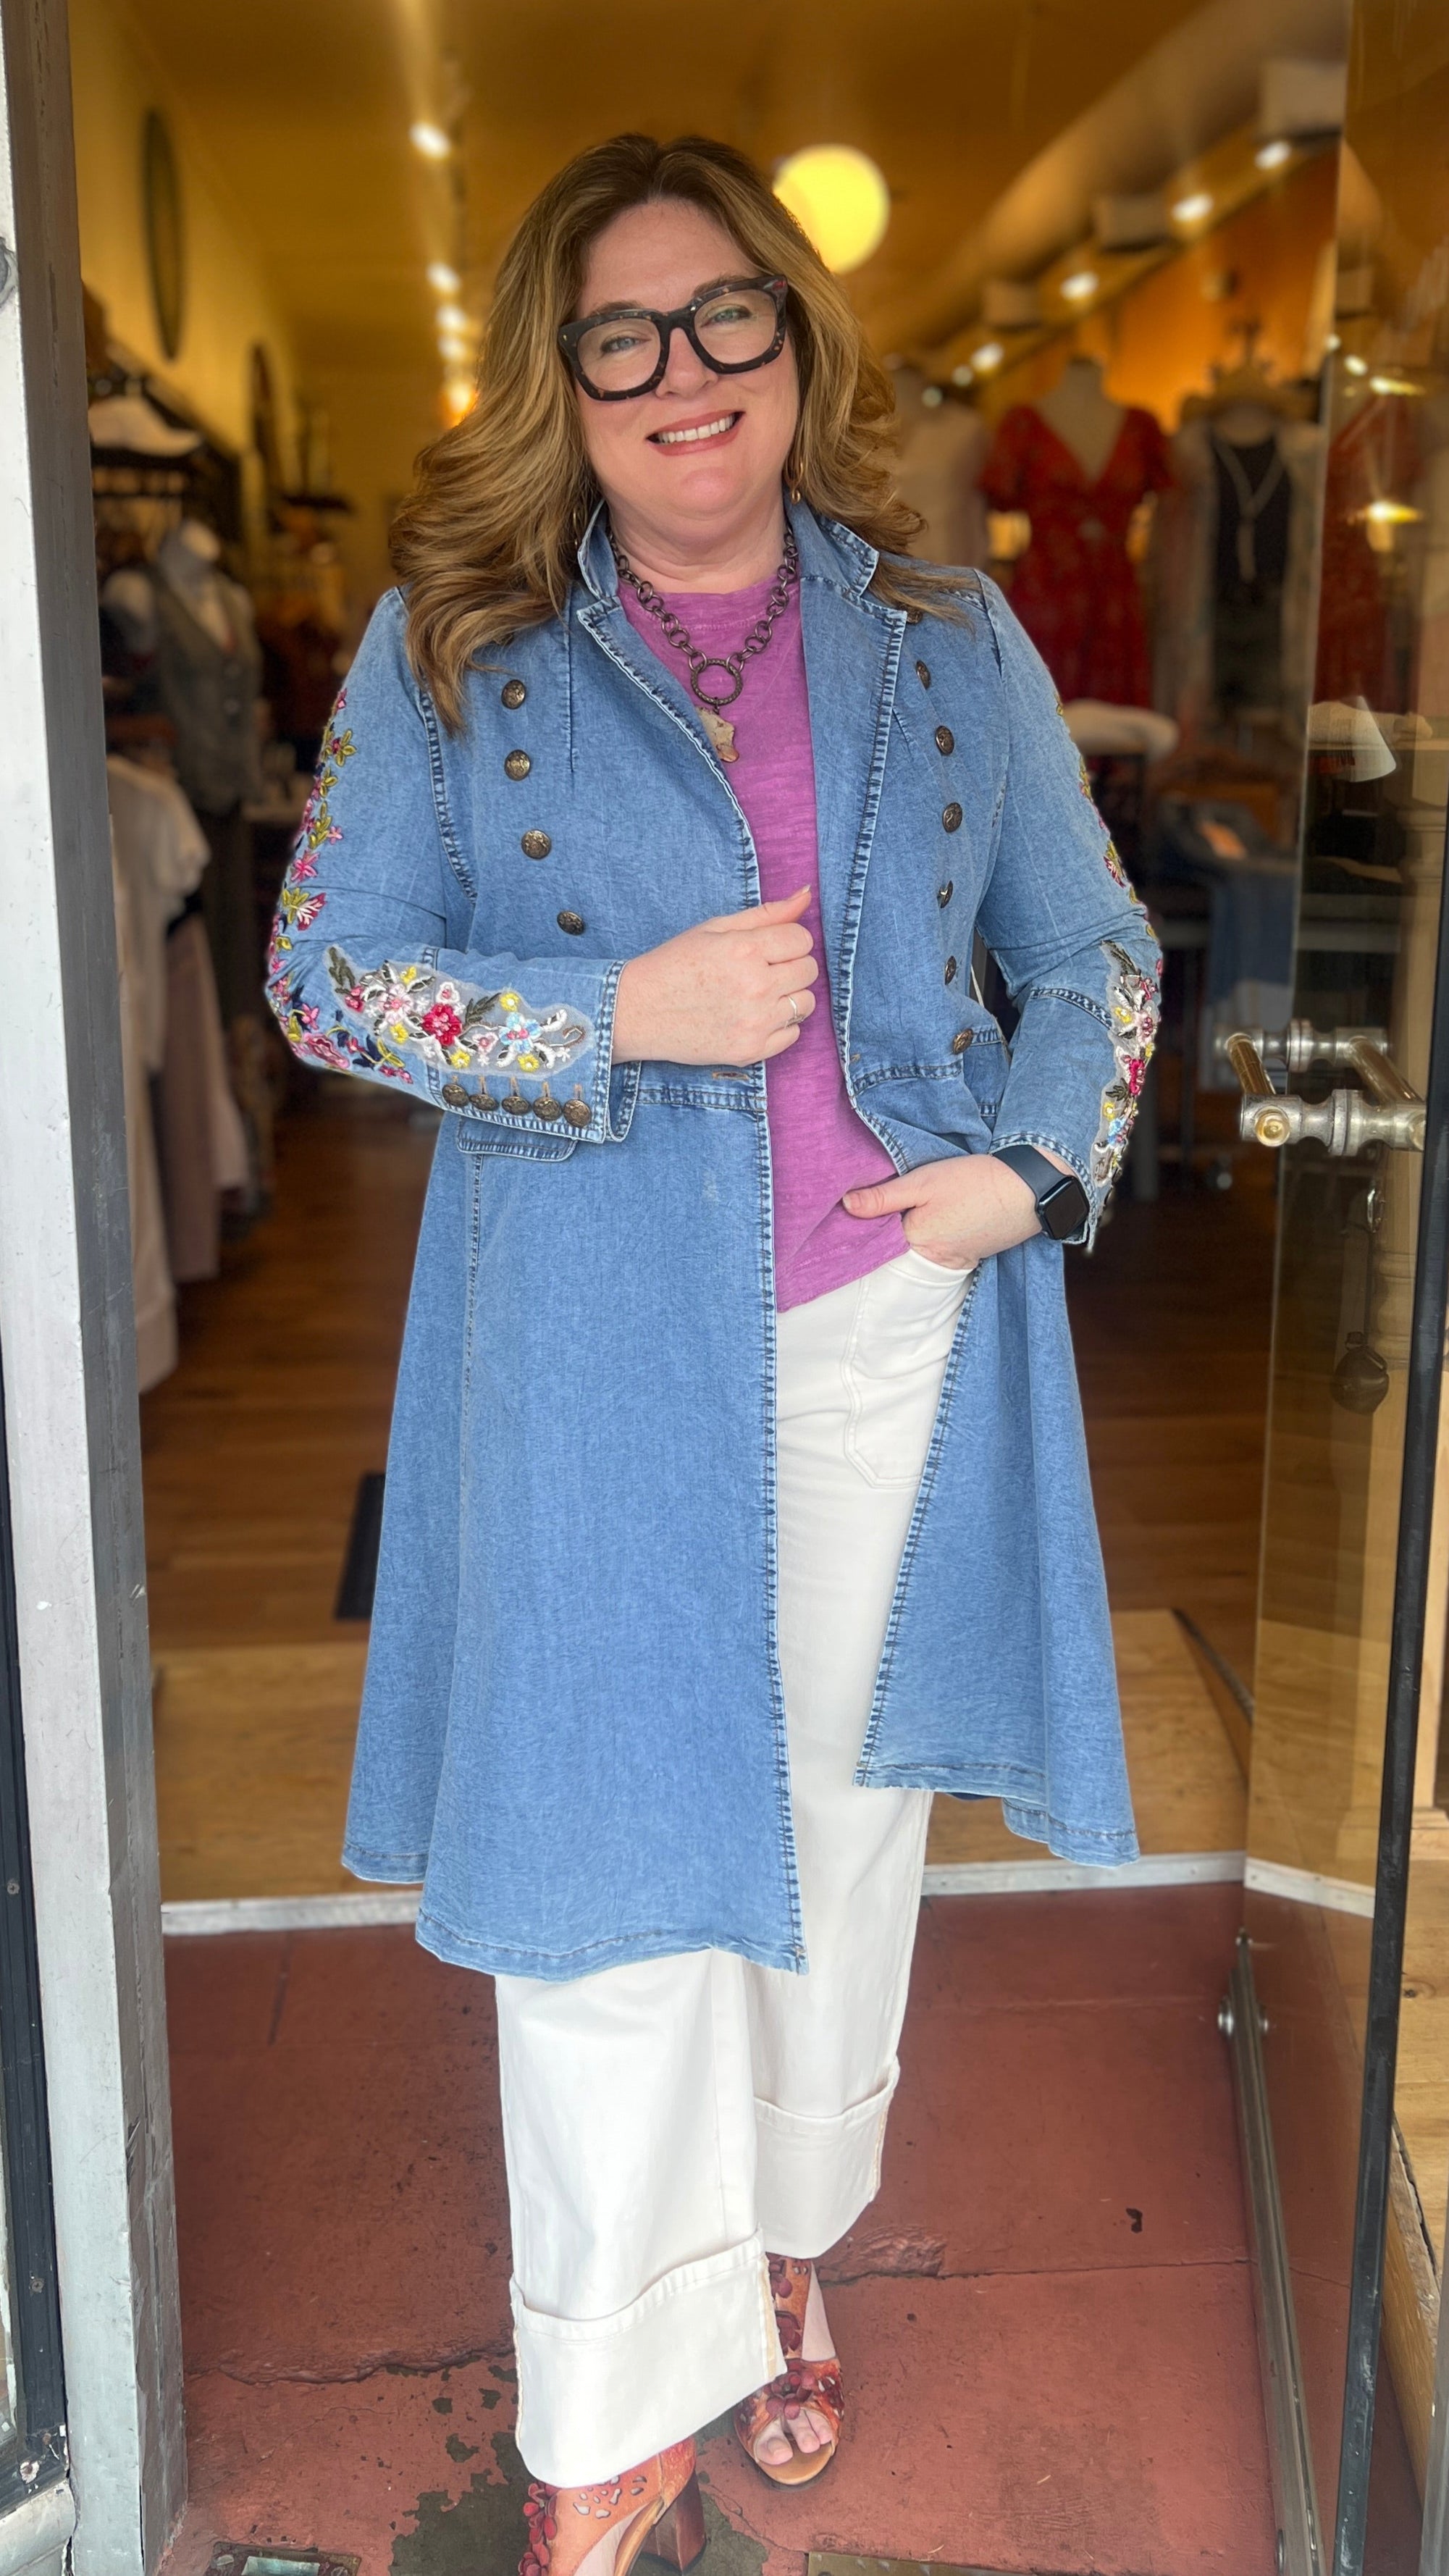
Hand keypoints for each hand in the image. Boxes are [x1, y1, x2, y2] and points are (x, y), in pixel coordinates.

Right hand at [612, 886, 817, 1065]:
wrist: (637, 1012)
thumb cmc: (674, 964)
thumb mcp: (715, 929)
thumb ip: (765, 914)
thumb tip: (806, 895)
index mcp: (745, 950)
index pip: (801, 939)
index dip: (786, 940)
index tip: (766, 947)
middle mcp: (755, 986)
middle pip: (808, 970)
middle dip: (790, 965)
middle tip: (759, 970)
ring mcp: (754, 1022)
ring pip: (805, 1003)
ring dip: (789, 996)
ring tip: (757, 994)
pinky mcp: (750, 1050)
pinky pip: (793, 1034)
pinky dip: (780, 1025)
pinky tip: (752, 1016)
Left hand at [843, 1149, 1071, 1266]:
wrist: (1029, 1190)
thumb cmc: (975, 1181)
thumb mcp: (924, 1181)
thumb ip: (883, 1197)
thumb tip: (844, 1206)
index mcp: (915, 1241)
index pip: (876, 1241)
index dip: (865, 1226)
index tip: (851, 1211)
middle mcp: (932, 1261)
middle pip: (896, 1250)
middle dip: (885, 1233)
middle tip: (873, 1209)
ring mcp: (951, 1263)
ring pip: (917, 1252)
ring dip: (908, 1236)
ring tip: (905, 1213)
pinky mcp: (967, 1258)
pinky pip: (937, 1253)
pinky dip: (930, 1240)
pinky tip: (931, 1220)